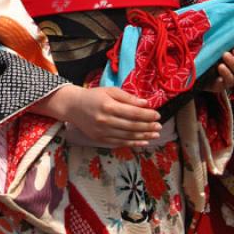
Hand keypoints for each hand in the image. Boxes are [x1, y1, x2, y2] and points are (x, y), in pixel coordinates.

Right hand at [32, 84, 161, 146]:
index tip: (158, 115)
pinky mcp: (100, 140)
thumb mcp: (110, 91)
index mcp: (109, 106)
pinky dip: (133, 143)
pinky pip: (120, 143)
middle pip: (132, 126)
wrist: (73, 107)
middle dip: (148, 127)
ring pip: (128, 136)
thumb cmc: (94, 96)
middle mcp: (106, 121)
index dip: (147, 115)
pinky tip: (143, 142)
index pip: (133, 113)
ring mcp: (103, 132)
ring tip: (155, 135)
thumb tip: (145, 103)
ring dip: (144, 136)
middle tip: (159, 126)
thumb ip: (128, 98)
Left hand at [207, 47, 233, 93]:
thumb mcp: (219, 47)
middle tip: (226, 54)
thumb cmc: (211, 56)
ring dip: (228, 71)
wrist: (197, 69)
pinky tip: (218, 78)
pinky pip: (222, 86)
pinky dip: (220, 81)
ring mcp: (227, 81)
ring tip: (220, 65)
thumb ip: (231, 43)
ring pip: (233, 78)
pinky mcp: (219, 87)